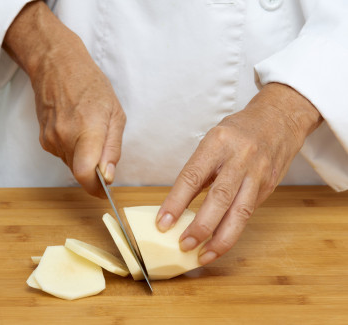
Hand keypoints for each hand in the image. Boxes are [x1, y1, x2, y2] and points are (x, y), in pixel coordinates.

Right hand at [3, 1, 125, 195]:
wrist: (57, 67)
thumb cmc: (91, 86)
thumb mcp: (115, 115)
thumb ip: (112, 149)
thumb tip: (109, 176)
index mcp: (88, 130)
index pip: (86, 173)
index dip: (96, 189)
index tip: (105, 192)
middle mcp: (65, 138)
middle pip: (81, 173)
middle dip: (95, 172)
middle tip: (105, 154)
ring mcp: (51, 140)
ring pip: (72, 165)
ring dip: (84, 159)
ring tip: (90, 134)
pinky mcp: (44, 140)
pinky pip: (63, 156)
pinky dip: (74, 151)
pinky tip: (77, 131)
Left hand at [156, 83, 321, 264]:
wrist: (279, 119)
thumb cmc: (238, 130)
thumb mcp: (213, 140)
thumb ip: (199, 170)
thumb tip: (179, 204)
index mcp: (218, 142)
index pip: (193, 176)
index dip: (176, 202)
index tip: (163, 223)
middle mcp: (240, 158)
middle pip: (219, 198)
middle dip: (200, 226)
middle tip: (183, 245)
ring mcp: (257, 173)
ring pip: (239, 212)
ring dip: (220, 239)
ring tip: (203, 255)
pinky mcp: (268, 186)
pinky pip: (249, 212)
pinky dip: (233, 230)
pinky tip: (220, 242)